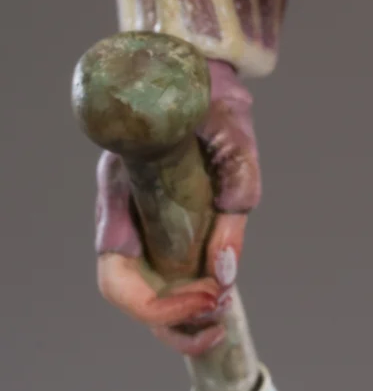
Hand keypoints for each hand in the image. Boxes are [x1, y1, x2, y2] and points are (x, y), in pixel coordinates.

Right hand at [95, 59, 259, 356]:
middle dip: (173, 320)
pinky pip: (169, 271)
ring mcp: (142, 220)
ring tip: (221, 314)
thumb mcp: (234, 136)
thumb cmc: (209, 95)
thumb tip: (226, 268)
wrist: (203, 70)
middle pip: (132, 296)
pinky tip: (220, 292)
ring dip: (182, 316)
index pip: (118, 280)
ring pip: (149, 291)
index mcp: (120, 195)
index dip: (159, 305)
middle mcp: (125, 216)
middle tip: (219, 316)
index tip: (209, 295)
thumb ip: (236, 190)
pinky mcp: (166, 220)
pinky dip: (191, 292)